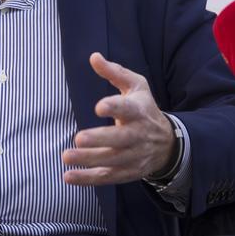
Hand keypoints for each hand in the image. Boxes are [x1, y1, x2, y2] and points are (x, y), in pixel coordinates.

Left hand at [62, 53, 174, 185]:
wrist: (168, 143)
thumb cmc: (144, 108)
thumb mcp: (136, 86)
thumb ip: (114, 72)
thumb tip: (93, 57)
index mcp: (139, 110)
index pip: (128, 109)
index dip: (115, 107)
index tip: (99, 107)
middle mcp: (138, 134)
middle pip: (120, 139)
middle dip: (100, 139)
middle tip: (79, 137)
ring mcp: (134, 156)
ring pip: (112, 160)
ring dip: (88, 160)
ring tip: (66, 156)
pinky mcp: (128, 172)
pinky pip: (107, 177)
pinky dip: (87, 179)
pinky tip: (68, 176)